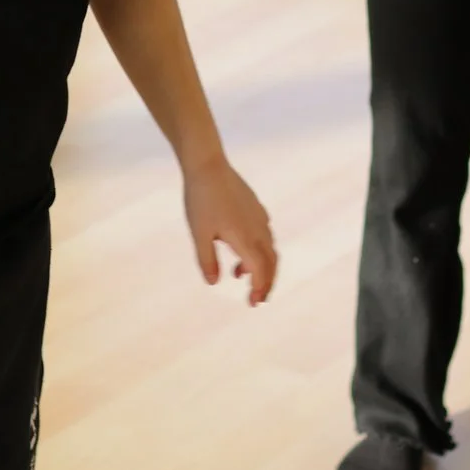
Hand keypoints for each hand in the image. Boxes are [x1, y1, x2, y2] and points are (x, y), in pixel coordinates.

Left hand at [182, 159, 277, 305]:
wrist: (208, 166)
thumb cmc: (200, 200)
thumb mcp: (199, 234)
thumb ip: (207, 260)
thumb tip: (214, 283)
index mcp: (244, 238)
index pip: (260, 271)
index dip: (259, 288)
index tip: (253, 303)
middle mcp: (257, 229)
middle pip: (271, 262)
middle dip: (266, 282)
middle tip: (257, 299)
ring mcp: (258, 217)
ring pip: (268, 248)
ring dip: (260, 266)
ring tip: (239, 274)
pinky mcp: (255, 208)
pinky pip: (264, 234)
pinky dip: (258, 249)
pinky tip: (241, 249)